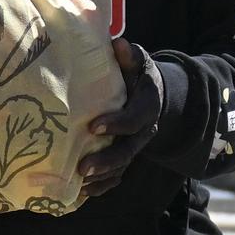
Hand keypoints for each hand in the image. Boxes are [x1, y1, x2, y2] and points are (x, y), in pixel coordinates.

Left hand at [75, 39, 163, 197]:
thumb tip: (118, 43)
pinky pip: (118, 176)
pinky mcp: (127, 156)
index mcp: (146, 107)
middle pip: (127, 151)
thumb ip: (130, 56)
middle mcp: (143, 131)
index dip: (116, 124)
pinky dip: (102, 186)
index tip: (93, 127)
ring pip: (122, 167)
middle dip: (106, 161)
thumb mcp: (139, 62)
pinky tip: (82, 192)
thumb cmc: (139, 76)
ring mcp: (135, 146)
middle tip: (82, 168)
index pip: (133, 118)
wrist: (155, 97)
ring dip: (101, 177)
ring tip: (78, 183)